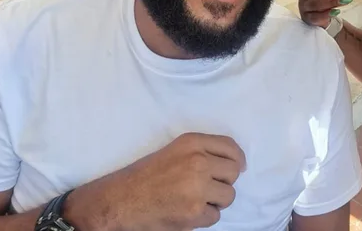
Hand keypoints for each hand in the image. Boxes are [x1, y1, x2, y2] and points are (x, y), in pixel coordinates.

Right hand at [68, 133, 245, 230]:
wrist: (121, 200)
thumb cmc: (146, 175)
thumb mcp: (175, 151)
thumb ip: (203, 151)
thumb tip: (238, 163)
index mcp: (192, 143)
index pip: (230, 146)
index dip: (238, 159)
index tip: (239, 167)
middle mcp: (197, 161)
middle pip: (233, 172)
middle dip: (224, 182)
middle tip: (208, 187)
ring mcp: (197, 187)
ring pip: (229, 196)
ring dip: (215, 201)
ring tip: (195, 200)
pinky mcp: (194, 212)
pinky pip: (215, 216)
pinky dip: (203, 218)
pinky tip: (186, 211)